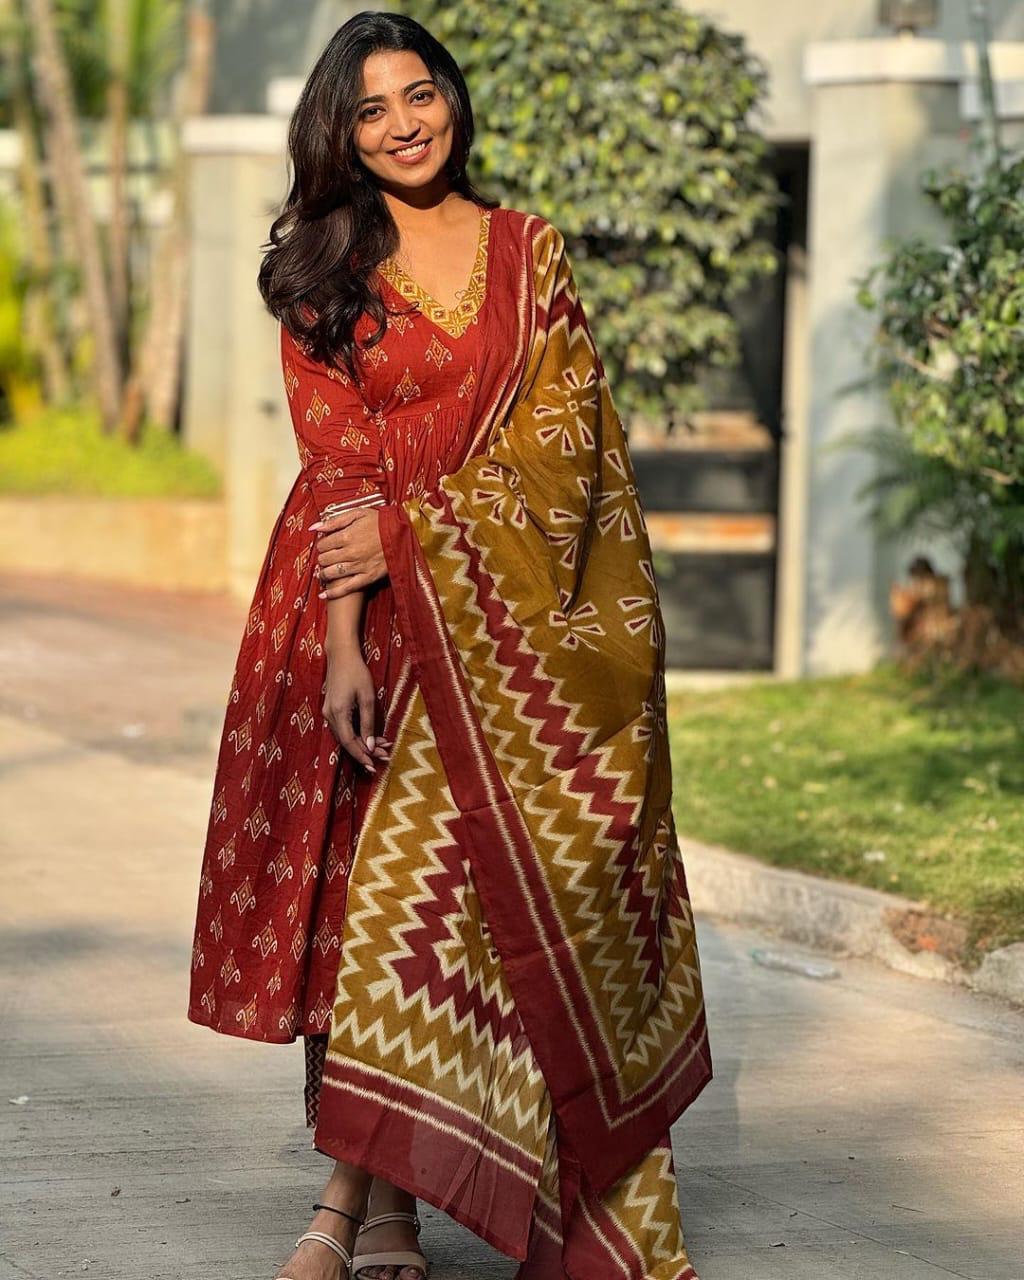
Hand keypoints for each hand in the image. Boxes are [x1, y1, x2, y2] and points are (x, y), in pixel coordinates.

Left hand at [311, 508, 386, 598]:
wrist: (402, 534)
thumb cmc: (380, 522)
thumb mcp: (358, 514)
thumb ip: (334, 521)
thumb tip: (314, 528)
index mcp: (346, 536)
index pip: (323, 544)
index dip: (322, 545)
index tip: (326, 545)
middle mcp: (350, 552)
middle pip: (324, 559)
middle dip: (322, 559)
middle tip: (326, 558)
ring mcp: (358, 566)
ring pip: (331, 573)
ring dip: (324, 574)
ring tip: (323, 573)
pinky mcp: (368, 577)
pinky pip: (346, 588)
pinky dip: (333, 593)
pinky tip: (323, 594)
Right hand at [322, 648, 391, 770]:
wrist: (341, 655)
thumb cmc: (357, 672)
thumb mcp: (367, 697)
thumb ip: (368, 722)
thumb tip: (370, 745)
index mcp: (338, 713)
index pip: (349, 742)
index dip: (361, 756)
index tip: (374, 766)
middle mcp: (329, 715)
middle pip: (347, 741)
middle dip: (366, 751)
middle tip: (384, 757)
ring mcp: (328, 712)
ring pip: (345, 736)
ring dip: (362, 743)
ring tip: (382, 748)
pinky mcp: (331, 709)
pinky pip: (343, 728)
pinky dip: (357, 734)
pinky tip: (370, 736)